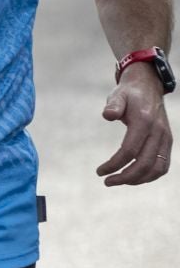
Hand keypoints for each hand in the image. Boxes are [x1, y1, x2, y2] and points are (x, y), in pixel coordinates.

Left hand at [96, 70, 171, 185]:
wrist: (148, 86)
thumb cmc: (128, 93)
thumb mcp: (118, 95)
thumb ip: (113, 105)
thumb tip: (108, 115)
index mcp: (144, 121)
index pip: (130, 150)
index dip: (114, 164)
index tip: (100, 171)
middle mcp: (158, 131)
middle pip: (145, 163)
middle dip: (125, 177)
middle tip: (107, 181)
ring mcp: (165, 137)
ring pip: (157, 168)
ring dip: (138, 179)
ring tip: (118, 181)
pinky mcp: (167, 141)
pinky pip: (163, 165)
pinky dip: (150, 175)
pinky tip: (134, 177)